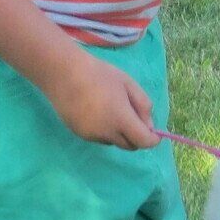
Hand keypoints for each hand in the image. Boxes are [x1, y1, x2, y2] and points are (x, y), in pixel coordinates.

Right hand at [46, 49, 162, 150]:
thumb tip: (150, 126)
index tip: (155, 134)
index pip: (143, 141)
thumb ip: (143, 105)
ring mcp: (91, 135)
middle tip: (134, 118)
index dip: (152, 140)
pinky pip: (99, 137)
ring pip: (113, 141)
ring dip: (119, 133)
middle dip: (136, 137)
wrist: (64, 74)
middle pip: (129, 146)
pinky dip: (104, 130)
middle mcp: (106, 132)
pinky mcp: (79, 134)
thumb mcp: (128, 83)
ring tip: (111, 109)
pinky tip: (96, 111)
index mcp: (121, 119)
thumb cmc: (99, 74)